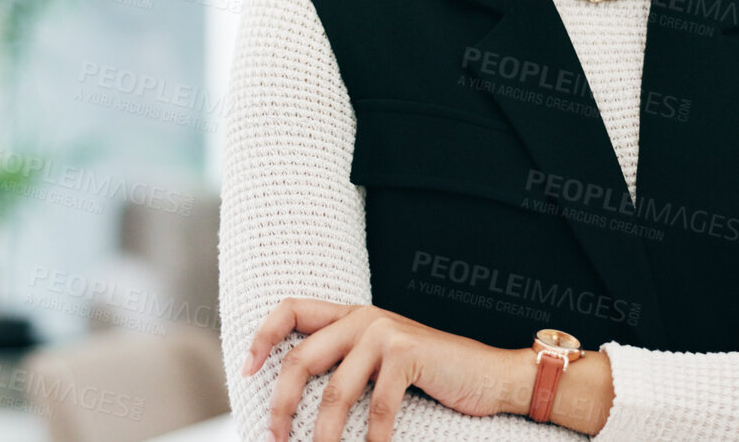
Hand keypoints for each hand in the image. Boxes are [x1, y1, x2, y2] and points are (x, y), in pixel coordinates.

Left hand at [243, 298, 597, 441]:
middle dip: (282, 406)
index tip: (247, 370)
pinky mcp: (409, 354)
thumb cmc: (433, 375)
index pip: (290, 309)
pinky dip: (371, 441)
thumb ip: (345, 362)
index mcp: (350, 313)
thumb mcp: (380, 359)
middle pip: (301, 360)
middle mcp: (363, 317)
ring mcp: (385, 333)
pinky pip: (376, 408)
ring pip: (335, 393)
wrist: (490, 374)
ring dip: (323, 435)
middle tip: (276, 438)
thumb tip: (293, 398)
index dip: (263, 337)